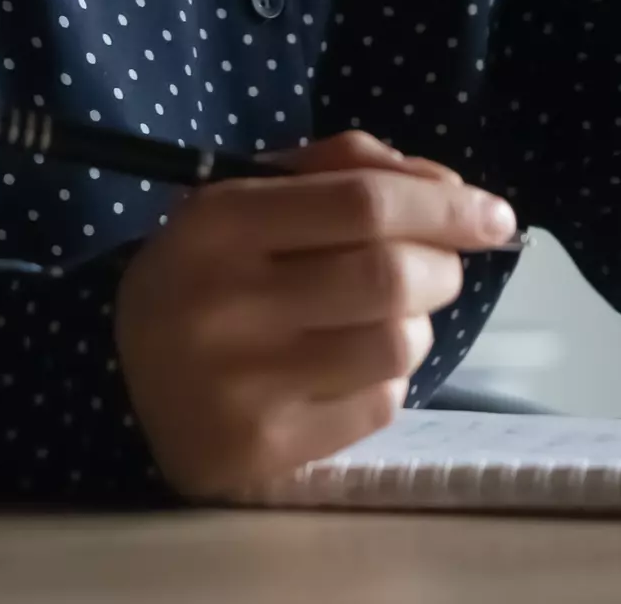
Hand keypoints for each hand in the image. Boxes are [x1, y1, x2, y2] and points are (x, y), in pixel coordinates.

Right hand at [113, 131, 517, 500]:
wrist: (125, 381)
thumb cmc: (212, 273)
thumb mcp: (253, 196)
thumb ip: (350, 170)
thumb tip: (454, 193)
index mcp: (217, 223)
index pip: (364, 203)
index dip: (447, 206)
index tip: (496, 216)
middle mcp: (223, 304)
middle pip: (392, 275)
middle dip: (442, 267)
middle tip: (437, 270)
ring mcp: (240, 385)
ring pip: (398, 344)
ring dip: (416, 326)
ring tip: (381, 320)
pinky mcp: (262, 451)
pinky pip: (378, 404)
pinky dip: (385, 380)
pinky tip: (344, 369)